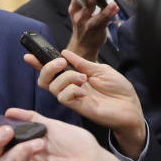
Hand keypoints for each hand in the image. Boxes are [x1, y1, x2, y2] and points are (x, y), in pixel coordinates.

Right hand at [26, 49, 145, 157]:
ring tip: (83, 79)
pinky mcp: (77, 107)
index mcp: (75, 77)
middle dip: (48, 68)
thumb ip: (82, 63)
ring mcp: (73, 98)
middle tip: (62, 62)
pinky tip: (84, 92)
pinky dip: (71, 90)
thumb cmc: (119, 90)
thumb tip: (65, 53)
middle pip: (45, 80)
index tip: (29, 56)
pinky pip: (63, 97)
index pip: (52, 71)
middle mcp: (70, 88)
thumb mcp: (101, 69)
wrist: (131, 107)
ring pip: (53, 87)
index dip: (38, 64)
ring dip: (66, 78)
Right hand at [66, 0, 118, 61]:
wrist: (82, 47)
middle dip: (88, 0)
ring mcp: (88, 24)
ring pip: (97, 16)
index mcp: (74, 10)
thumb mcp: (78, 14)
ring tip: (112, 5)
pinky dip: (110, 14)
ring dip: (104, 10)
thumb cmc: (83, 27)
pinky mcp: (97, 29)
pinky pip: (104, 20)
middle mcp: (79, 17)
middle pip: (84, 5)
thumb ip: (84, 2)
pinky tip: (114, 8)